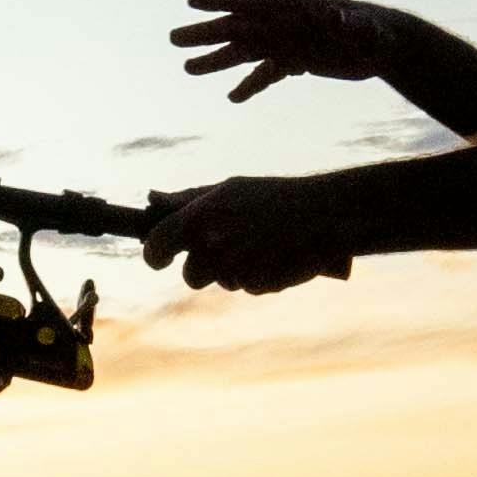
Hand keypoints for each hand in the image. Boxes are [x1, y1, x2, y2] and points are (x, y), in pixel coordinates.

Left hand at [145, 172, 369, 294]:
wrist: (325, 215)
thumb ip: (187, 199)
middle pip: (190, 276)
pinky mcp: (258, 286)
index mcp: (200, 217)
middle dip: (202, 267)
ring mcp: (236, 269)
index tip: (160, 256)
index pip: (157, 246)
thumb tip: (151, 199)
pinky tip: (273, 255)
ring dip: (232, 270)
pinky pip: (247, 287)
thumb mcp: (229, 189)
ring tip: (258, 245)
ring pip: (221, 283)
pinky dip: (256, 276)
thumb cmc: (274, 197)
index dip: (154, 254)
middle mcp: (214, 246)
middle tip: (224, 247)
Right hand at [170, 0, 419, 102]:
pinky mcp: (296, 61)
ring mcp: (287, 41)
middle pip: (239, 26)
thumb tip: (340, 17)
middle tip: (172, 38)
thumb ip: (352, 23)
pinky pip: (266, 73)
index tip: (193, 0)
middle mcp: (285, 22)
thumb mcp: (368, 28)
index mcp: (296, 6)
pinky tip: (232, 98)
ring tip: (186, 70)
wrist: (388, 48)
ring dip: (217, 61)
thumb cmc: (378, 32)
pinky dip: (250, 85)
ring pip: (245, 51)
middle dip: (206, 33)